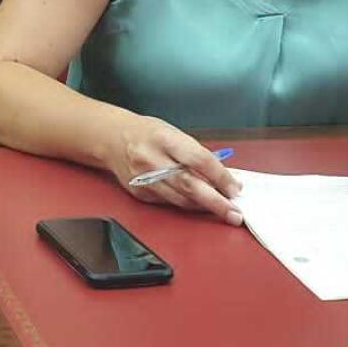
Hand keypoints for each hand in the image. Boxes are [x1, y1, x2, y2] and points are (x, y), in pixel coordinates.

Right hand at [110, 115, 242, 223]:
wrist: (112, 139)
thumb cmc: (147, 133)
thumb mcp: (173, 133)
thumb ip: (196, 154)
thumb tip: (221, 177)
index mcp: (164, 139)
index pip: (199, 160)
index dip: (220, 176)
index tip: (235, 188)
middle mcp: (152, 160)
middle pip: (190, 185)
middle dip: (216, 202)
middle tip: (235, 213)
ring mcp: (144, 179)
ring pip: (181, 199)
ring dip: (204, 207)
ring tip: (223, 211)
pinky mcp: (141, 193)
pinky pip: (169, 203)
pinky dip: (187, 204)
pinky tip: (199, 205)